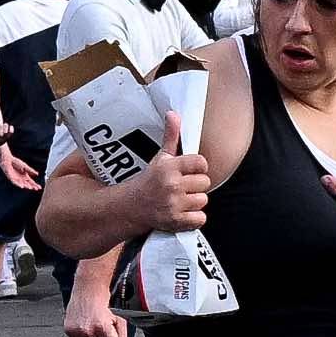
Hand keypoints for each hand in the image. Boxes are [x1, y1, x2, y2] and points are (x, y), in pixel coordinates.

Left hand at [0, 146, 41, 192]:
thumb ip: (30, 170)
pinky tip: (22, 186)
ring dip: (26, 186)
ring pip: (22, 184)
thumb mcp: (25, 166)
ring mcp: (16, 179)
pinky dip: (19, 184)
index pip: (31, 182)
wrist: (7, 159)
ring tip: (31, 188)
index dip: (35, 185)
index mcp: (24, 176)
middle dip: (32, 186)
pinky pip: (15, 182)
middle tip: (36, 189)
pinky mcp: (10, 178)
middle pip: (27, 184)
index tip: (39, 187)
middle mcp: (21, 178)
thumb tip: (37, 174)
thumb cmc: (15, 162)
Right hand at [64, 284, 127, 336]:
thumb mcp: (119, 319)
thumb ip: (121, 335)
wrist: (88, 291)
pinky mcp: (68, 330)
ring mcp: (76, 331)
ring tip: (95, 329)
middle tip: (103, 331)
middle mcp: (87, 330)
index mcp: (101, 327)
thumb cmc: (104, 303)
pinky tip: (87, 329)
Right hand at [137, 109, 210, 232]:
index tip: (188, 171)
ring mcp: (174, 204)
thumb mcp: (159, 158)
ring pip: (203, 200)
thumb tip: (174, 115)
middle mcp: (172, 185)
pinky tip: (182, 212)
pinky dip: (194, 218)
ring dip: (194, 202)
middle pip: (205, 182)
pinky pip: (201, 218)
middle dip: (195, 185)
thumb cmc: (148, 182)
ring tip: (180, 199)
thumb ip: (171, 137)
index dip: (197, 168)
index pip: (201, 163)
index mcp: (169, 167)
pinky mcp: (175, 221)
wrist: (130, 207)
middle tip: (182, 187)